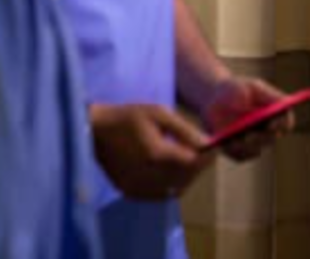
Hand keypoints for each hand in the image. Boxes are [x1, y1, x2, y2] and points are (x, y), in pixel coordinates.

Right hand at [89, 103, 211, 199]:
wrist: (94, 131)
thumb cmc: (128, 117)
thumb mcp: (160, 114)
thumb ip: (185, 130)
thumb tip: (208, 143)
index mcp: (156, 154)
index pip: (193, 163)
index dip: (208, 156)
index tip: (215, 147)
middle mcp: (147, 175)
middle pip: (187, 177)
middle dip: (199, 166)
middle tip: (205, 154)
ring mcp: (137, 186)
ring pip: (175, 189)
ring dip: (187, 177)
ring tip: (190, 160)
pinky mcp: (130, 191)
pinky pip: (160, 195)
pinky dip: (172, 185)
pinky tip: (172, 171)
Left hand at [199, 76, 293, 160]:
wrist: (215, 99)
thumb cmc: (234, 90)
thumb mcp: (246, 87)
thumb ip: (255, 96)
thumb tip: (261, 109)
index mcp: (276, 112)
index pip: (286, 122)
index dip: (282, 124)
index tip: (272, 123)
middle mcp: (268, 130)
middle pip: (271, 138)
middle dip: (261, 137)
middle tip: (250, 135)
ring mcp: (255, 142)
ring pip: (256, 150)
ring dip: (246, 146)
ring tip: (235, 139)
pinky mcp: (241, 150)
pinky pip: (241, 156)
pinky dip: (234, 150)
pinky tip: (226, 143)